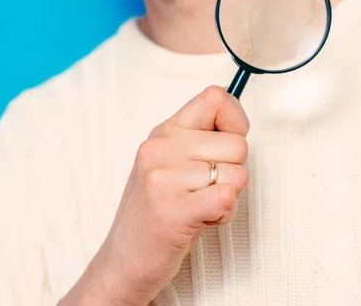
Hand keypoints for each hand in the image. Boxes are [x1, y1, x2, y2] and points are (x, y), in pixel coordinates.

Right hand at [60, 86, 249, 305]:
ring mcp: (163, 179)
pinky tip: (201, 220)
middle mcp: (160, 149)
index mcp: (163, 132)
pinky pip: (227, 198)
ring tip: (198, 207)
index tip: (226, 146)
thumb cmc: (154, 212)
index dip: (235, 121)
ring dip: (228, 199)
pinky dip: (224, 214)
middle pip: (238, 144)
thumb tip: (237, 122)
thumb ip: (198, 140)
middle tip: (204, 191)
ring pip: (238, 175)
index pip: (216, 97)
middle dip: (233, 172)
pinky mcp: (172, 211)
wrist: (122, 262)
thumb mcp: (168, 164)